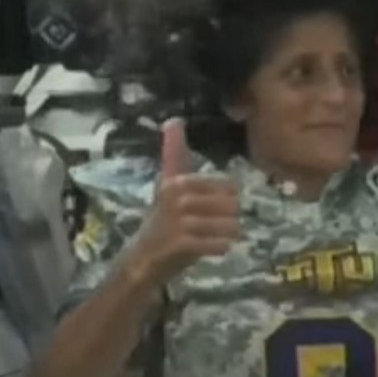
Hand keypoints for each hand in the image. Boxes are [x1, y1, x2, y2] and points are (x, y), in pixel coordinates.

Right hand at [124, 119, 239, 284]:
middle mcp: (177, 197)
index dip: (228, 200)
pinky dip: (221, 247)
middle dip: (229, 219)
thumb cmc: (163, 218)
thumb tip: (173, 120)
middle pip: (233, 205)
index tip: (210, 208)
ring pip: (230, 226)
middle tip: (210, 226)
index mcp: (178, 181)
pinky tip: (211, 248)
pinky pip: (220, 244)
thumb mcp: (170, 183)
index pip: (228, 187)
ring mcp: (178, 221)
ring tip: (211, 237)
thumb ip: (174, 154)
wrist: (144, 256)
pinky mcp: (182, 243)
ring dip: (227, 234)